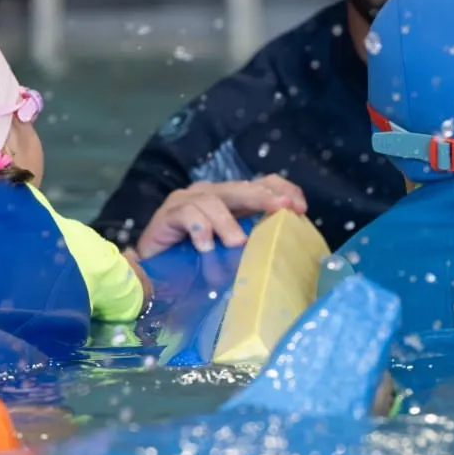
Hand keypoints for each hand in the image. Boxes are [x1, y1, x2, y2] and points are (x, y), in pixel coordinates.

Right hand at [132, 176, 306, 258]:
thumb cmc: (197, 263)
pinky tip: (205, 247)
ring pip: (214, 201)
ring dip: (228, 223)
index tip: (300, 209)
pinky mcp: (168, 213)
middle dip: (265, 197)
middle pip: (243, 188)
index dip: (283, 190)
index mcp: (233, 200)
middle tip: (283, 209)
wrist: (152, 272)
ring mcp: (188, 200)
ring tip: (236, 244)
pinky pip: (188, 214)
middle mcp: (212, 194)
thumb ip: (253, 243)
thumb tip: (287, 246)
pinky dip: (200, 230)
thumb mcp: (232, 253)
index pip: (263, 183)